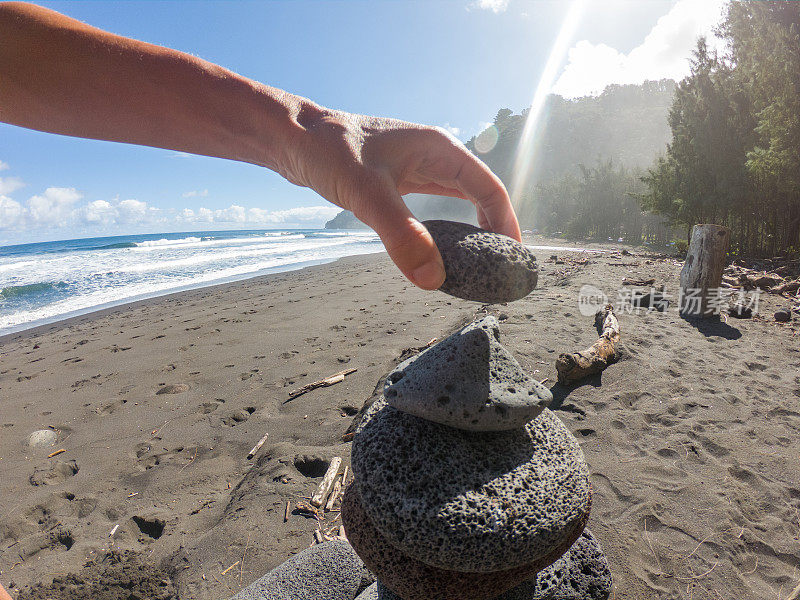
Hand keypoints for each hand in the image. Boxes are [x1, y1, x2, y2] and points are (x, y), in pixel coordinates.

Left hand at [278, 105, 521, 289]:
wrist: (292, 137)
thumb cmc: (328, 152)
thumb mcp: (366, 194)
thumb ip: (401, 235)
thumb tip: (433, 279)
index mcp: (438, 149)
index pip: (488, 187)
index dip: (506, 222)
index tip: (513, 255)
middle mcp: (433, 155)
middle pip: (478, 193)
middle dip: (493, 228)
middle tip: (500, 265)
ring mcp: (415, 166)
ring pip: (456, 199)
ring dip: (470, 228)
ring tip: (478, 261)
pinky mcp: (398, 179)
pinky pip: (433, 204)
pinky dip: (443, 227)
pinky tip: (440, 246)